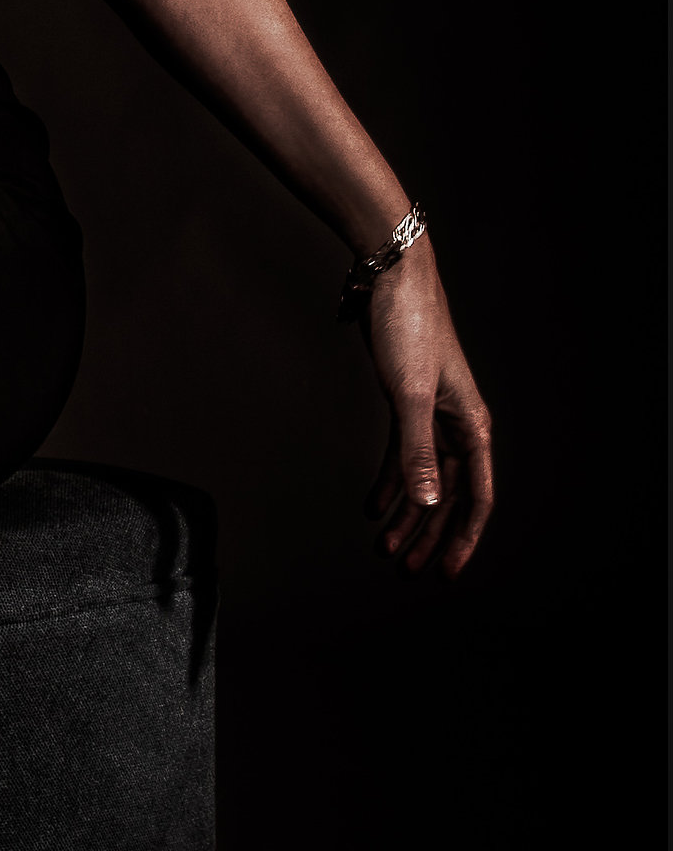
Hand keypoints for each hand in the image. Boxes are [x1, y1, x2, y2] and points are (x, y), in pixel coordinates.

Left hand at [360, 238, 494, 576]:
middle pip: (448, 495)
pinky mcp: (407, 402)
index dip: (463, 538)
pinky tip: (374, 506)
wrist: (391, 277)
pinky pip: (403, 456)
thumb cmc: (407, 329)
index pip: (476, 497)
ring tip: (386, 548)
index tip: (446, 573)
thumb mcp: (409, 395)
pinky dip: (390, 483)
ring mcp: (432, 414)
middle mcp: (458, 425)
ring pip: (424, 479)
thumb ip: (417, 451)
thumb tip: (427, 503)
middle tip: (406, 570)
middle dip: (429, 536)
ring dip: (407, 515)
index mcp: (472, 427)